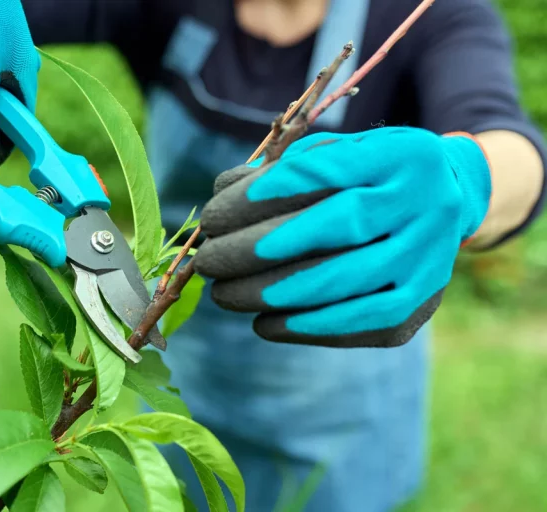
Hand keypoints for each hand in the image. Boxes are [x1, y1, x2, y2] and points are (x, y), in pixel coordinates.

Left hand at [193, 127, 491, 347]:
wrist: (447, 203)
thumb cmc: (367, 178)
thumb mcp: (335, 155)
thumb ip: (282, 168)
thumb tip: (221, 191)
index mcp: (400, 155)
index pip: (326, 170)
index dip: (265, 194)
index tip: (215, 214)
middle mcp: (427, 203)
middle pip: (338, 226)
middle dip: (259, 248)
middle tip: (208, 260)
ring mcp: (429, 258)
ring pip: (346, 280)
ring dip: (273, 293)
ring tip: (224, 294)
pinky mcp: (420, 304)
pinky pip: (358, 323)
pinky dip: (304, 327)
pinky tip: (263, 323)